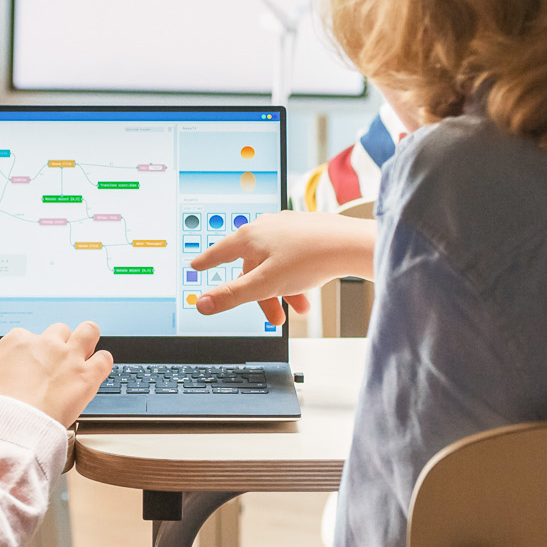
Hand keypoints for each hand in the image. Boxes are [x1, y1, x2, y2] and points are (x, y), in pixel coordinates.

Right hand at [0, 321, 111, 425]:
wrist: (14, 424)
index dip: (32, 351)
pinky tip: (97, 369)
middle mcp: (46, 344)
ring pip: (88, 331)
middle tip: (58, 360)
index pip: (28, 337)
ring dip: (89, 337)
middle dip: (60, 343)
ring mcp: (68, 357)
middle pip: (59, 331)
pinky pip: (104, 359)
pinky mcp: (86, 375)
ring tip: (87, 347)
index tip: (31, 364)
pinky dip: (103, 362)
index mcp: (19, 341)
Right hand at [192, 211, 378, 323]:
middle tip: (273, 319)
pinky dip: (295, 278)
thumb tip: (201, 303)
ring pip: (274, 264)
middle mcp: (266, 227)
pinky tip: (307, 292)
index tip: (197, 265)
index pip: (220, 251)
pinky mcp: (307, 230)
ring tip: (298, 310)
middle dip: (261, 295)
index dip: (207, 262)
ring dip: (283, 290)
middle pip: (252, 266)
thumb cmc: (309, 259)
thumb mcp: (264, 285)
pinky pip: (292, 258)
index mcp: (250, 236)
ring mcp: (288, 227)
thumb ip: (231, 295)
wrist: (350, 245)